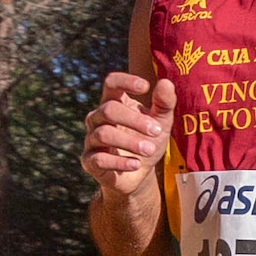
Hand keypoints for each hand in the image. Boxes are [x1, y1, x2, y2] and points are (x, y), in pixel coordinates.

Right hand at [86, 73, 177, 194]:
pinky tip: (136, 164)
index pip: (111, 83)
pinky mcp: (89, 161)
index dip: (125, 81)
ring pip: (104, 134)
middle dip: (135, 120)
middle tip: (157, 131)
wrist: (138, 174)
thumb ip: (165, 103)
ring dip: (130, 142)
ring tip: (150, 150)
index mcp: (114, 102)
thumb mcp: (162, 122)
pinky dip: (119, 162)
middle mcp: (98, 117)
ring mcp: (91, 139)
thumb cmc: (147, 140)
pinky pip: (99, 158)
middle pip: (109, 109)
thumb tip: (166, 83)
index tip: (146, 86)